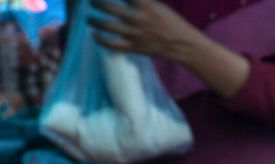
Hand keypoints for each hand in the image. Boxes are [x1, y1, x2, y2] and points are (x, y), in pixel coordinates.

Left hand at [91, 0, 205, 64]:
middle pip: (109, 7)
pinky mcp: (135, 48)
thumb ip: (140, 2)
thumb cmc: (170, 22)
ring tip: (90, 19)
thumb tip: (124, 1)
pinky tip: (96, 36)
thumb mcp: (157, 6)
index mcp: (146, 5)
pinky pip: (112, 44)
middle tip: (91, 2)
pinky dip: (101, 40)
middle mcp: (139, 18)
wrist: (184, 44)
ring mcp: (136, 34)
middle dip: (96, 3)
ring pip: (107, 25)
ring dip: (94, 21)